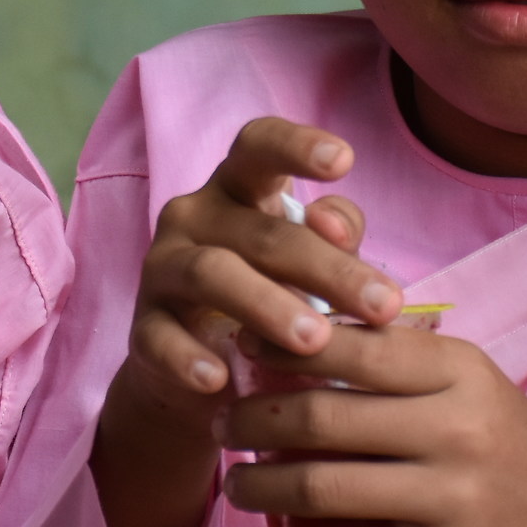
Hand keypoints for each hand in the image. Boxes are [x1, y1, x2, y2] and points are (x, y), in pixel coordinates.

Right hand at [92, 118, 403, 526]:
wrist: (196, 369)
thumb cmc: (271, 291)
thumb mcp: (309, 262)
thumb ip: (335, 235)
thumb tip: (340, 230)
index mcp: (238, 188)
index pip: (259, 147)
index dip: (297, 146)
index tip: (344, 160)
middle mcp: (195, 216)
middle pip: (262, 232)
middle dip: (328, 269)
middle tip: (384, 307)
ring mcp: (162, 269)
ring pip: (211, 273)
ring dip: (266, 304)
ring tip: (315, 340)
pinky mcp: (143, 327)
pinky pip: (160, 338)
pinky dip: (187, 358)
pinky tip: (219, 380)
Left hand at [221, 325, 526, 526]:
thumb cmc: (499, 431)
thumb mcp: (462, 377)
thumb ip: (392, 352)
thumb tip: (288, 324)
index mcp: (457, 368)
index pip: (348, 343)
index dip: (280, 343)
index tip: (238, 344)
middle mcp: (457, 425)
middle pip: (323, 413)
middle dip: (255, 419)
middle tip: (222, 423)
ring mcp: (453, 491)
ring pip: (325, 483)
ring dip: (263, 480)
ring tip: (234, 479)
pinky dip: (303, 526)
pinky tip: (280, 520)